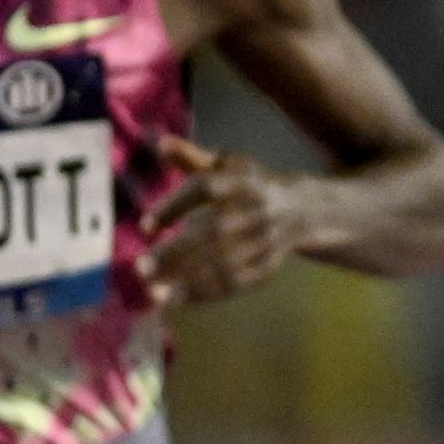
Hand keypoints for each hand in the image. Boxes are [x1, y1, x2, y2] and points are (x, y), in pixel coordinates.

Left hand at [136, 136, 303, 307]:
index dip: (176, 205)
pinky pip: (237, 284)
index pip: (207, 188)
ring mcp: (267, 241)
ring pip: (227, 264)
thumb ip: (192, 157)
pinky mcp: (269, 267)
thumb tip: (161, 143)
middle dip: (177, 252)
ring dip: (188, 282)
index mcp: (244, 180)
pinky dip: (205, 294)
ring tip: (154, 292)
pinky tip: (176, 300)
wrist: (302, 210)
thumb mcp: (226, 165)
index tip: (144, 226)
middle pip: (215, 231)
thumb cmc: (250, 186)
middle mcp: (258, 210)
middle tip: (141, 267)